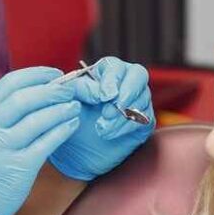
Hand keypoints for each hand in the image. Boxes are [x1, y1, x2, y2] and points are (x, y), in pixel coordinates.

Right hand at [0, 67, 81, 214]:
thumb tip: (35, 93)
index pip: (10, 83)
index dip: (36, 75)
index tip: (54, 75)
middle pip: (26, 98)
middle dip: (53, 90)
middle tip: (70, 90)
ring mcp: (2, 149)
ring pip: (39, 119)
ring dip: (61, 109)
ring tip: (74, 106)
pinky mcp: (18, 169)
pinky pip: (46, 143)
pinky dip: (62, 130)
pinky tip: (71, 125)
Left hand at [48, 57, 154, 180]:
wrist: (76, 148)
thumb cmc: (71, 118)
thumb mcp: (69, 99)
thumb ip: (82, 88)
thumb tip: (102, 93)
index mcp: (105, 71)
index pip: (115, 66)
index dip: (111, 81)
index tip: (102, 97)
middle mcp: (125, 80)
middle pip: (139, 75)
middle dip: (125, 94)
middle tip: (107, 113)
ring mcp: (138, 99)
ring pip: (141, 99)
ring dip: (121, 116)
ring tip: (100, 130)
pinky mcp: (144, 120)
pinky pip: (144, 119)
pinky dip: (126, 127)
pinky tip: (109, 134)